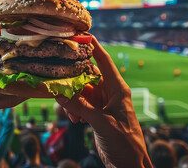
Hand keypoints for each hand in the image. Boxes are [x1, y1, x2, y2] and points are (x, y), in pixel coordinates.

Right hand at [55, 36, 151, 167]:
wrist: (129, 164)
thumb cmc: (125, 143)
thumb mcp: (102, 123)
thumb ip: (81, 107)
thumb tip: (59, 94)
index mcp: (117, 89)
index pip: (104, 61)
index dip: (93, 46)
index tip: (81, 33)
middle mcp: (109, 92)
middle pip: (86, 75)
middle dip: (72, 80)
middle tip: (58, 80)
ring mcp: (102, 103)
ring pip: (80, 91)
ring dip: (72, 99)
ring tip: (69, 111)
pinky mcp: (96, 113)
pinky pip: (79, 104)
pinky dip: (73, 109)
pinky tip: (74, 119)